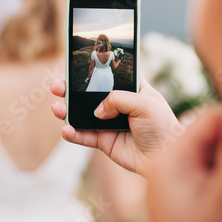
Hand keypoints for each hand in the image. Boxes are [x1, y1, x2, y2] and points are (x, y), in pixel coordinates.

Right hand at [51, 77, 180, 175]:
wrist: (165, 157)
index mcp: (131, 89)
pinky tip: (66, 130)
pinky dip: (73, 134)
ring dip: (67, 110)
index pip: (108, 74)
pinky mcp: (104, 141)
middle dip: (71, 89)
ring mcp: (109, 122)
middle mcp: (118, 104)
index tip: (74, 64)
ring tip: (56, 108)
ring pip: (82, 114)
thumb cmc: (162, 126)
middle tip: (57, 86)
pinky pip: (84, 136)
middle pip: (89, 94)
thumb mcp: (144, 103)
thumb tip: (97, 111)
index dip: (92, 70)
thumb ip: (117, 100)